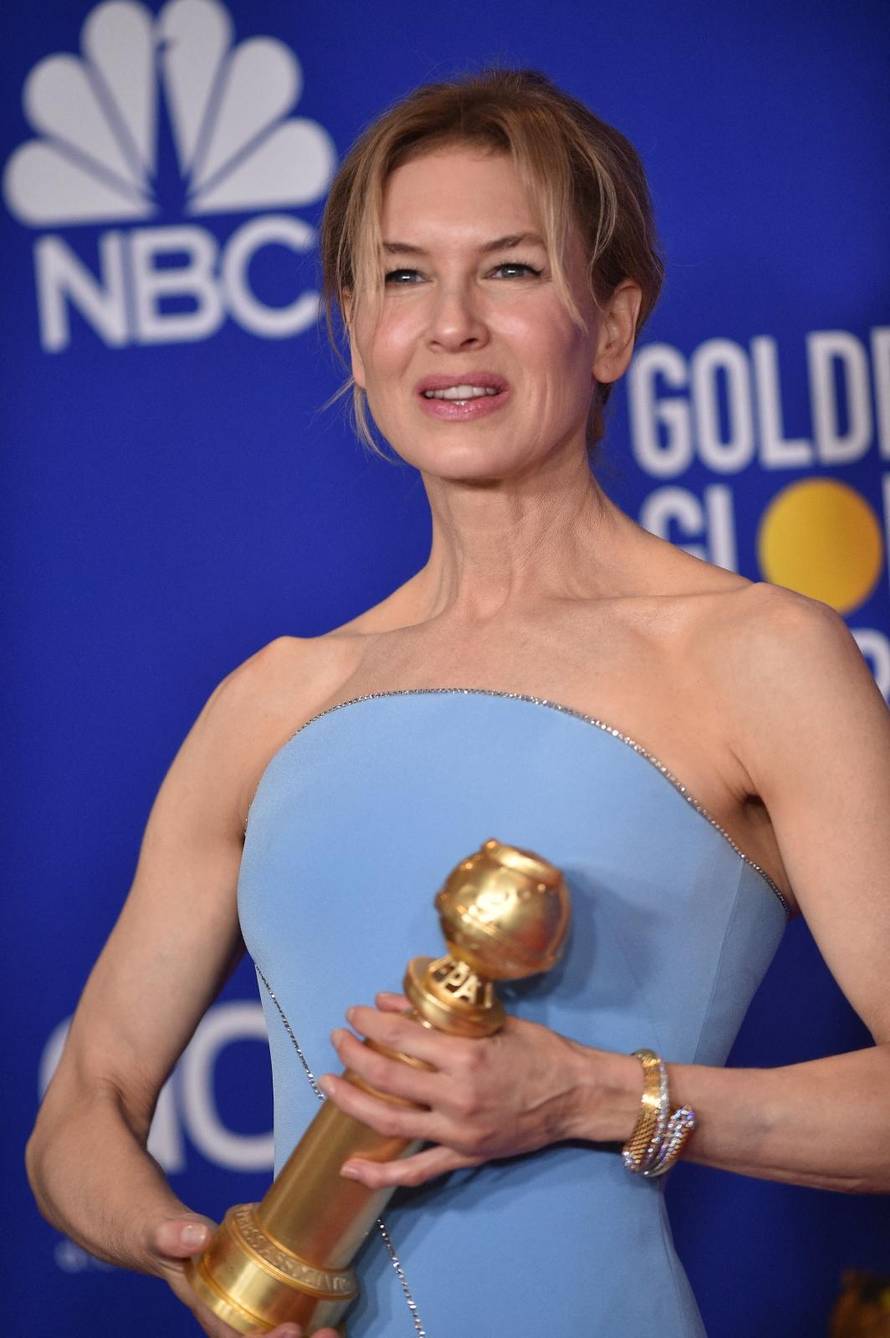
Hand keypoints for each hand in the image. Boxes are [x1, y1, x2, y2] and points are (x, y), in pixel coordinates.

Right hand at [149, 1213, 338, 1337]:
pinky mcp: (259, 1298)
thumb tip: (198, 1237)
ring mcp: (246, 1311)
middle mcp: (230, 1320)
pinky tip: (334, 1321)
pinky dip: (309, 1327)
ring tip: (334, 1331)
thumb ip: (173, 1234)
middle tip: (326, 1333)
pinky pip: (285, 1321)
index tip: (291, 1327)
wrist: (163, 1237)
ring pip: (278, 1337)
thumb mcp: (161, 1233)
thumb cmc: (161, 1239)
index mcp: (209, 1312)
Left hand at [318, 992, 637, 1189]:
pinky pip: (417, 1171)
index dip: (370, 1023)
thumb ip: (438, 1015)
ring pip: (391, 1122)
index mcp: (466, 1057)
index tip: (354, 1013)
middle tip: (337, 1038)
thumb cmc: (540, 1050)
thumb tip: (388, 1000)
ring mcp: (459, 1131)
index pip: (402, 1037)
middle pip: (388, 1078)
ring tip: (328, 1083)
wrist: (578, 1095)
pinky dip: (381, 1175)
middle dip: (353, 1055)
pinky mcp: (465, 1155)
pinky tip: (350, 1170)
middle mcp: (458, 1097)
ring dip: (352, 1102)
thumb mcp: (492, 1022)